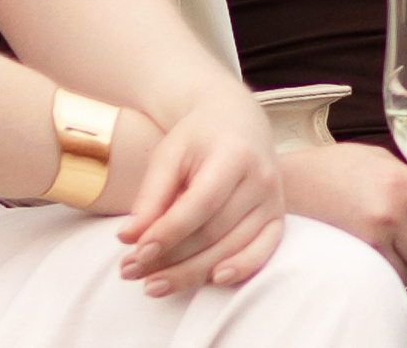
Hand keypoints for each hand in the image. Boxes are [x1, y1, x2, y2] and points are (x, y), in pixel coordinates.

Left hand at [117, 86, 284, 295]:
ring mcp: (273, 201)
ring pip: (230, 248)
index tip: (137, 252)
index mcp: (233, 155)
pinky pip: (262, 253)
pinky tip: (211, 280)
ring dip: (190, 273)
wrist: (238, 122)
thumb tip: (128, 238)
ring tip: (152, 284)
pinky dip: (239, 270)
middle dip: (170, 258)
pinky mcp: (277, 218)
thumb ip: (150, 196)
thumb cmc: (198, 138)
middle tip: (131, 272)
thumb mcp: (169, 154)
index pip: (200, 204)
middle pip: (213, 232)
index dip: (169, 232)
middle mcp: (260, 179)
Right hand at [279, 142, 406, 285]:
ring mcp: (368, 242)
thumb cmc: (335, 169)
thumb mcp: (385, 163)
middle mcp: (387, 216)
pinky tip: (376, 248)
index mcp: (401, 185)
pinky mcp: (352, 261)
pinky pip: (388, 278)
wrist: (287, 187)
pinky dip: (390, 269)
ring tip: (391, 238)